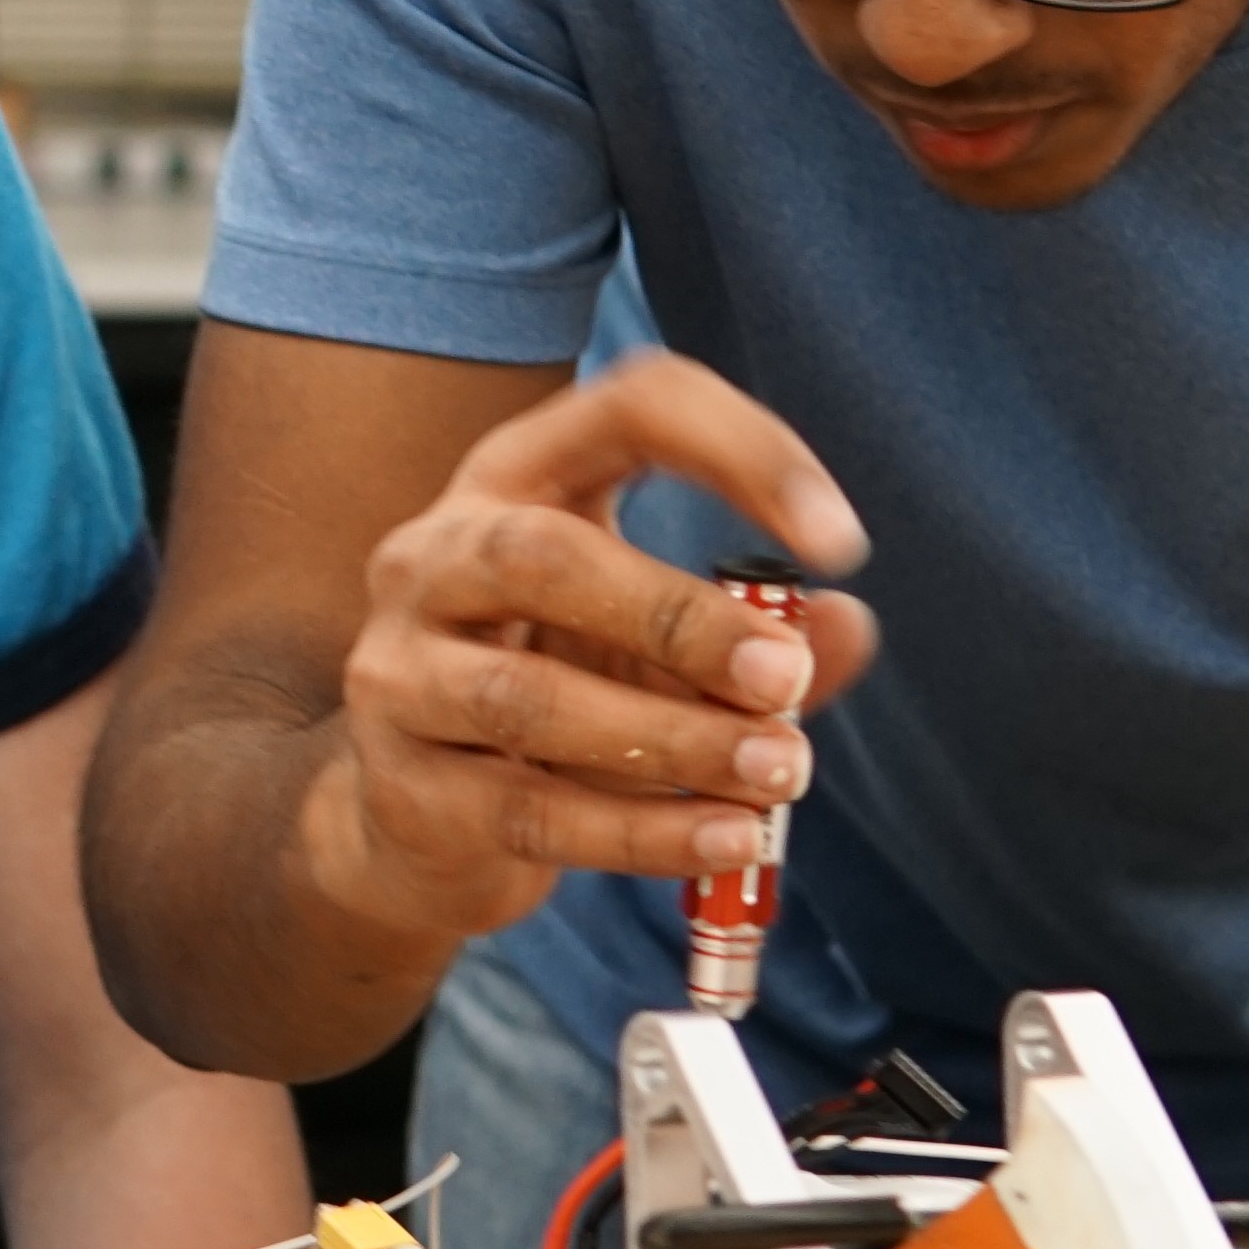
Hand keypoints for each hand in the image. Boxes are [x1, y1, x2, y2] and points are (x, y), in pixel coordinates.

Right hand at [293, 353, 881, 950]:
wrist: (416, 819)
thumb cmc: (562, 696)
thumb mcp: (661, 651)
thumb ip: (755, 637)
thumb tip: (848, 628)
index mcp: (515, 483)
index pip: (630, 410)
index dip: (741, 451)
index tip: (840, 541)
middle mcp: (434, 556)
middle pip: (539, 555)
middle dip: (677, 618)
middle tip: (787, 679)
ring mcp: (400, 670)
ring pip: (528, 698)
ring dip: (672, 741)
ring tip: (776, 774)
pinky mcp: (401, 784)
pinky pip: (528, 810)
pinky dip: (640, 832)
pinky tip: (724, 839)